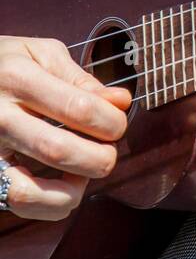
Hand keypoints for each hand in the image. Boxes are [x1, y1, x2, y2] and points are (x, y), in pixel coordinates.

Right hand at [0, 36, 129, 219]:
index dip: (110, 121)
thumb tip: (120, 102)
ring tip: (82, 173)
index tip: (117, 123)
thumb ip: (81, 79)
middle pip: (59, 151)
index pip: (78, 108)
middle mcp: (0, 117)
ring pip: (30, 192)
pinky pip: (18, 203)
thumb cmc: (5, 65)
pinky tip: (62, 185)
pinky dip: (50, 205)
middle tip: (108, 150)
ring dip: (71, 191)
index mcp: (18, 78)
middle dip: (100, 158)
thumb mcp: (40, 54)